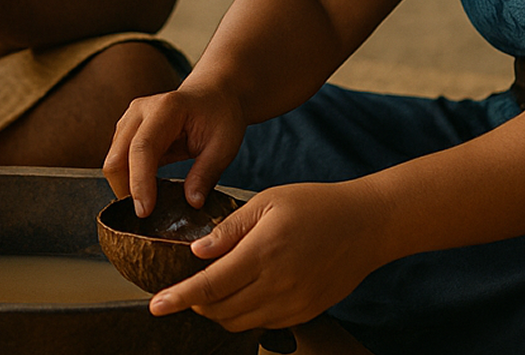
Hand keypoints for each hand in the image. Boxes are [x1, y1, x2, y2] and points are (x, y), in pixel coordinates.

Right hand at [104, 84, 246, 217]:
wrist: (213, 95)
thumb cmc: (221, 117)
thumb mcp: (223, 146)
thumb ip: (206, 174)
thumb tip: (191, 204)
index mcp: (166, 109)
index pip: (143, 148)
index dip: (140, 182)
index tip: (144, 212)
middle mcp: (140, 110)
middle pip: (117, 156)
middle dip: (126, 190)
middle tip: (145, 217)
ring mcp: (130, 118)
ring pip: (113, 160)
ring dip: (124, 186)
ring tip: (147, 206)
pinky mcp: (127, 129)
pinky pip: (118, 159)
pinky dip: (127, 179)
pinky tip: (145, 193)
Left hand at [148, 182, 389, 333]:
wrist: (368, 225)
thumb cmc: (316, 205)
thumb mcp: (268, 202)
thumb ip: (229, 230)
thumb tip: (197, 252)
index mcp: (263, 253)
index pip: (210, 285)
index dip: (179, 298)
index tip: (156, 305)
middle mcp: (278, 285)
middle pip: (220, 311)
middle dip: (196, 303)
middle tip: (188, 285)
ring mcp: (293, 303)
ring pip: (239, 322)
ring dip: (219, 311)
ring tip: (216, 286)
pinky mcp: (305, 312)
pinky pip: (263, 323)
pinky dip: (245, 313)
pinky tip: (246, 291)